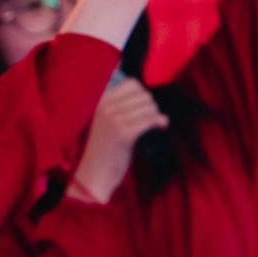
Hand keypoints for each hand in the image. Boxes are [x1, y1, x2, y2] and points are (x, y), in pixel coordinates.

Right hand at [69, 77, 168, 204]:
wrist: (95, 173)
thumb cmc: (106, 147)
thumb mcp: (107, 119)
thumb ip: (121, 105)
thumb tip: (147, 94)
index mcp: (101, 101)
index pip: (131, 83)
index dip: (143, 94)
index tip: (145, 107)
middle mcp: (106, 107)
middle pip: (143, 95)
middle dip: (152, 106)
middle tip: (151, 119)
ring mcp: (114, 120)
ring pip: (149, 107)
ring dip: (157, 115)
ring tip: (156, 124)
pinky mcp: (125, 133)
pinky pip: (151, 120)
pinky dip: (161, 122)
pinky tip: (162, 127)